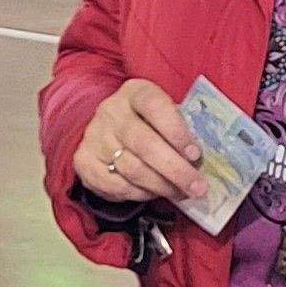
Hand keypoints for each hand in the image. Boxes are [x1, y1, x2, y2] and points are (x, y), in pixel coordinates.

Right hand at [74, 80, 206, 206]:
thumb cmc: (146, 124)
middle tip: (197, 187)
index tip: (195, 154)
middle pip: (145, 144)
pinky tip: (156, 193)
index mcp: (135, 92)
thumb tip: (200, 161)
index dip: (177, 132)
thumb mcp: (162, 115)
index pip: (155, 107)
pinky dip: (141, 194)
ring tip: (182, 193)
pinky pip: (117, 185)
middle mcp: (111, 112)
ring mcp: (95, 137)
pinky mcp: (85, 162)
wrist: (105, 133)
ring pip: (133, 169)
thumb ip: (179, 130)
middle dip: (176, 170)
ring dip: (162, 186)